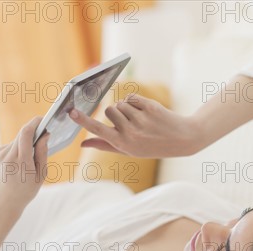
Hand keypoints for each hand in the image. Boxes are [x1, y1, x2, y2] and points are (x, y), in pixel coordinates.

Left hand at [0, 116, 49, 213]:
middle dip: (34, 132)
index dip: (35, 122)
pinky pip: (13, 144)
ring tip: (31, 158)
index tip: (44, 119)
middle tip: (44, 136)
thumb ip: (43, 153)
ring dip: (27, 142)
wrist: (3, 202)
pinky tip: (21, 161)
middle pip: (22, 134)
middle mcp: (8, 155)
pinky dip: (20, 148)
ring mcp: (0, 153)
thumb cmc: (25, 191)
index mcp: (21, 162)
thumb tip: (45, 135)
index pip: (26, 133)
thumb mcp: (40, 175)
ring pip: (18, 139)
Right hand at [69, 93, 201, 157]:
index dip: (84, 121)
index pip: (98, 130)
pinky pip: (132, 97)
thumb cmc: (150, 146)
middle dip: (115, 112)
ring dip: (126, 108)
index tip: (72, 112)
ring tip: (140, 119)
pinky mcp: (150, 107)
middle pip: (109, 110)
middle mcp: (131, 133)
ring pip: (120, 103)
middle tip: (128, 122)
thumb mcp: (127, 150)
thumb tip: (83, 144)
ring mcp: (141, 120)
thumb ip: (104, 145)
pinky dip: (136, 102)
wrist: (181, 139)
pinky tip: (146, 112)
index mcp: (123, 144)